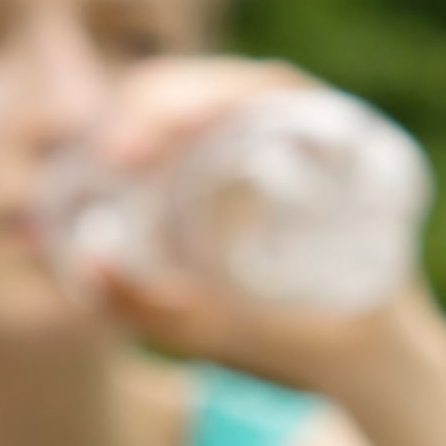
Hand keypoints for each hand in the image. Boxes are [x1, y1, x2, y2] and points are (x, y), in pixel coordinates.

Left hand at [79, 56, 445, 399]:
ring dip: (204, 94)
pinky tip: (229, 117)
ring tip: (166, 129)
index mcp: (219, 162)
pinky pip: (304, 98)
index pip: (168, 111)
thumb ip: (133, 306)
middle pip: (203, 87)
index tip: (109, 157)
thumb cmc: (274, 337)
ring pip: (250, 83)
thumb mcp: (188, 324)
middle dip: (160, 101)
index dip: (133, 120)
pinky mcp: (351, 139)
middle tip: (122, 148)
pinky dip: (265, 96)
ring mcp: (312, 133)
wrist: (360, 362)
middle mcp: (263, 136)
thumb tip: (85, 262)